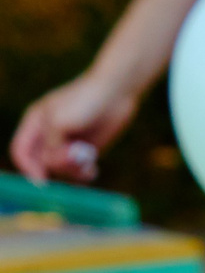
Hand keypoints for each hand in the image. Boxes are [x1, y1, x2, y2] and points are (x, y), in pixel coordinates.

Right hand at [11, 73, 136, 182]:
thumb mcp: (59, 122)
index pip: (20, 151)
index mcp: (34, 123)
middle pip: (42, 164)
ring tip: (88, 157)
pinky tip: (93, 168)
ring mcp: (67, 144)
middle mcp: (48, 135)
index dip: (27, 167)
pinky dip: (84, 174)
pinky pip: (78, 172)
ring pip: (61, 170)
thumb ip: (51, 147)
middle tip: (76, 157)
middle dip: (58, 166)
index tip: (42, 180)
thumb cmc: (84, 101)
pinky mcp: (85, 151)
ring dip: (74, 170)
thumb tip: (51, 167)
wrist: (115, 93)